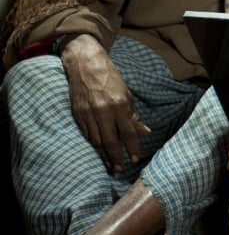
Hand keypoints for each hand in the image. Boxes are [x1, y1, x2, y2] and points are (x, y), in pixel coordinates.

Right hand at [61, 34, 150, 171]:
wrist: (86, 66)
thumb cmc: (110, 79)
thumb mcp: (127, 94)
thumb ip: (133, 116)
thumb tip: (145, 132)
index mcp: (118, 105)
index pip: (127, 132)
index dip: (132, 147)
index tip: (135, 158)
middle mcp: (103, 111)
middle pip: (110, 140)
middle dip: (115, 157)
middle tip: (119, 168)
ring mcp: (88, 114)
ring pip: (96, 140)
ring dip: (103, 154)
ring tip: (110, 164)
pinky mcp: (77, 114)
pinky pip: (86, 134)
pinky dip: (93, 145)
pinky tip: (98, 151)